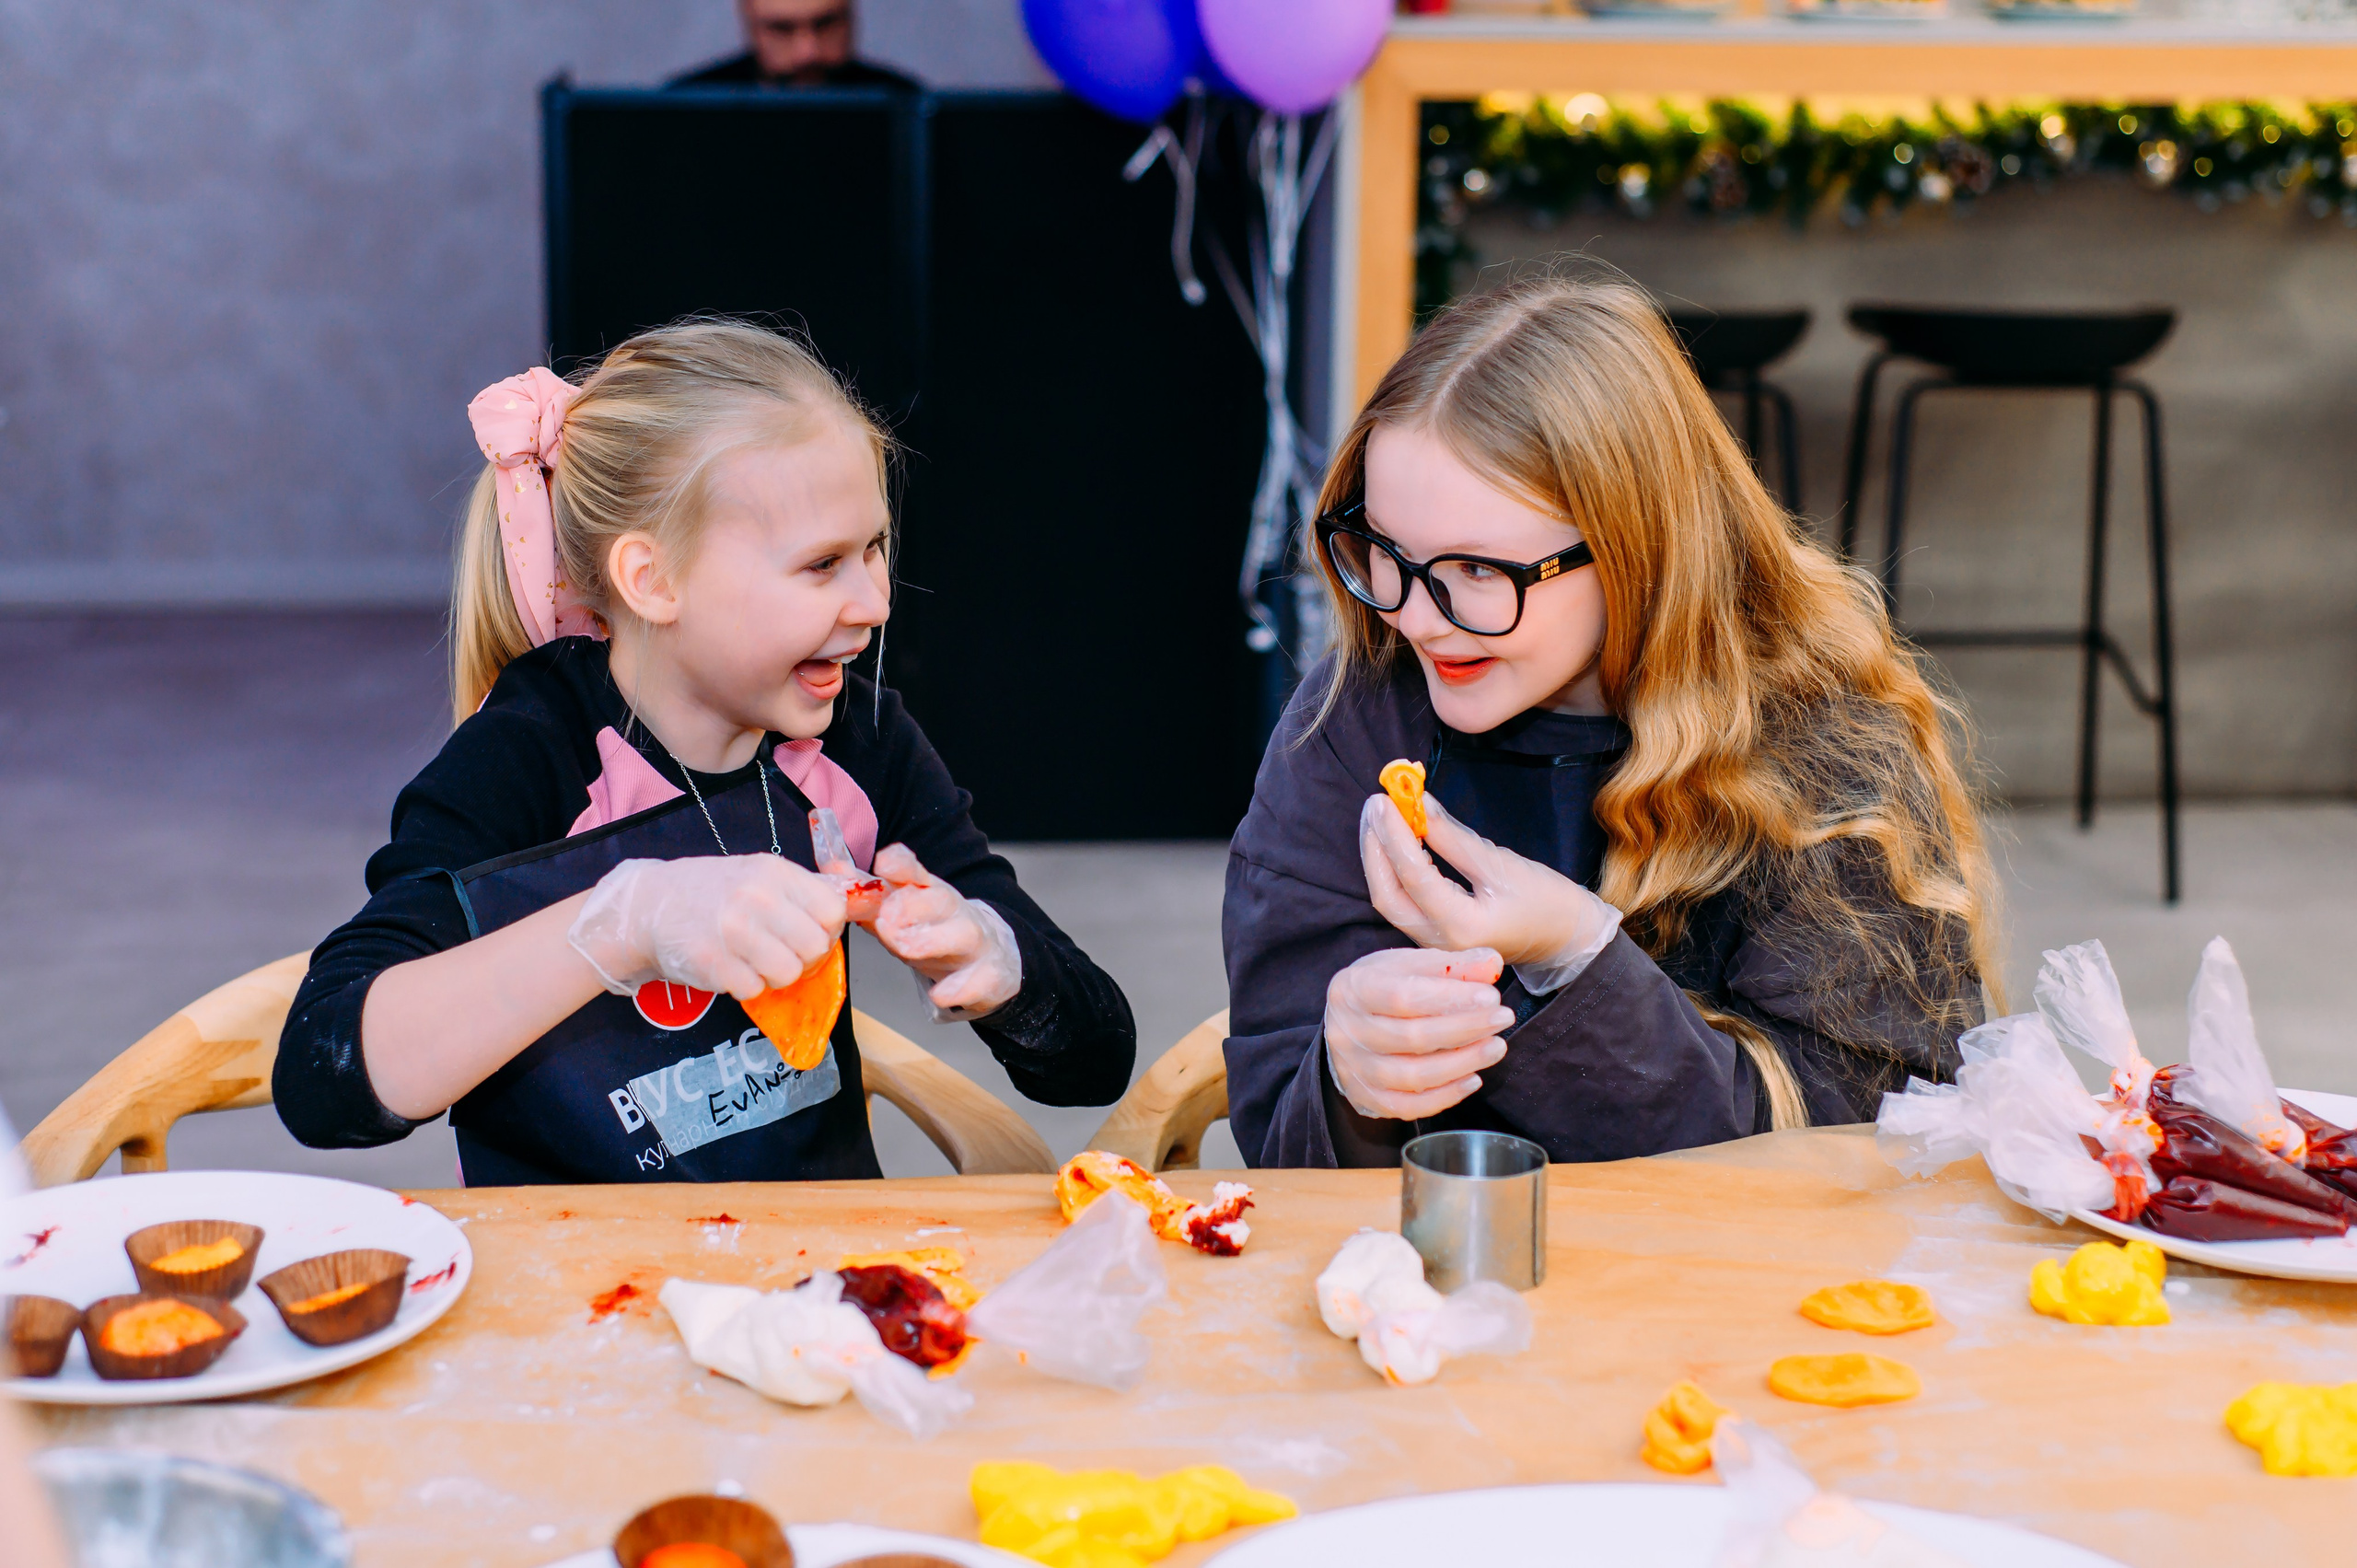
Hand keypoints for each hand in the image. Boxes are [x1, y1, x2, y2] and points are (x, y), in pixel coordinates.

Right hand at [567, 855, 847, 1001]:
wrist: (648, 906)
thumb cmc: (712, 892)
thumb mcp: (758, 874)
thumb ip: (802, 891)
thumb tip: (858, 904)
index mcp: (774, 872)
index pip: (833, 910)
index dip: (827, 929)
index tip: (810, 933)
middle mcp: (756, 898)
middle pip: (816, 947)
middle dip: (804, 958)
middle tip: (783, 954)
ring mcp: (734, 932)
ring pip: (789, 973)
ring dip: (776, 976)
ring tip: (756, 962)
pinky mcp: (714, 964)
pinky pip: (755, 989)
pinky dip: (747, 986)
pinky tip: (731, 968)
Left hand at [866, 844, 1022, 1017]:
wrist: (993, 959)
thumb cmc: (936, 934)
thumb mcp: (903, 912)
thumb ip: (868, 894)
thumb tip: (831, 867)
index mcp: (931, 893)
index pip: (916, 873)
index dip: (901, 866)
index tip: (883, 863)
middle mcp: (955, 913)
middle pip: (941, 900)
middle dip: (914, 906)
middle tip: (885, 919)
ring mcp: (975, 943)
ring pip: (962, 935)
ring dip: (933, 941)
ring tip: (907, 949)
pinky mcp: (987, 976)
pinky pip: (976, 982)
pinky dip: (958, 989)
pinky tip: (939, 995)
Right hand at [1324, 947, 1514, 1120]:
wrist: (1348, 1024)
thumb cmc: (1383, 988)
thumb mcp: (1410, 965)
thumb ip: (1451, 964)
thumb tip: (1492, 963)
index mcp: (1352, 989)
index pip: (1402, 996)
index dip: (1449, 998)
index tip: (1490, 997)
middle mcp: (1346, 1032)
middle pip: (1411, 1037)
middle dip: (1465, 1029)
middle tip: (1503, 1019)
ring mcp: (1354, 1070)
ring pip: (1413, 1076)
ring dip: (1462, 1063)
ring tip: (1495, 1047)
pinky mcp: (1366, 1099)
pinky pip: (1408, 1106)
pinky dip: (1445, 1096)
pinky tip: (1473, 1078)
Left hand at [1360, 792, 1616, 980]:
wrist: (1568, 941)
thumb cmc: (1546, 902)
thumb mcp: (1501, 864)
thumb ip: (1453, 837)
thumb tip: (1419, 803)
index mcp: (1460, 927)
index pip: (1413, 875)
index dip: (1394, 833)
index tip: (1384, 797)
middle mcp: (1439, 942)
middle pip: (1386, 894)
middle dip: (1375, 846)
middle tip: (1376, 802)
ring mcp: (1434, 943)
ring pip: (1390, 899)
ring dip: (1380, 856)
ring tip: (1381, 814)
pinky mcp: (1435, 935)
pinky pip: (1402, 901)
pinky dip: (1393, 868)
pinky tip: (1395, 839)